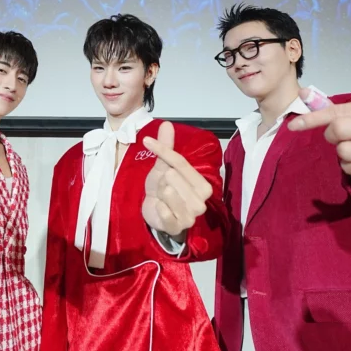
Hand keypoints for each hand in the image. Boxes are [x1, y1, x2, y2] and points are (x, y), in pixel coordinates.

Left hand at [141, 122, 214, 237]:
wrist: (155, 212)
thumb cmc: (163, 188)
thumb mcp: (163, 166)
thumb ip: (167, 146)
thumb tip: (167, 123)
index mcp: (204, 185)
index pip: (180, 162)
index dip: (162, 150)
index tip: (147, 141)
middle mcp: (202, 202)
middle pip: (172, 177)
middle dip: (161, 182)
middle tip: (163, 189)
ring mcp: (192, 216)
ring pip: (167, 192)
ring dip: (159, 194)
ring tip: (162, 199)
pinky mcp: (178, 228)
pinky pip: (163, 209)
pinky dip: (157, 207)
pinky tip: (160, 208)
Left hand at [288, 89, 350, 188]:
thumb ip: (330, 108)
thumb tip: (303, 93)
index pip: (338, 111)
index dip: (313, 118)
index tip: (294, 126)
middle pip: (340, 129)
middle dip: (331, 136)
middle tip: (338, 140)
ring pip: (345, 152)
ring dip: (342, 155)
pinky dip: (350, 169)